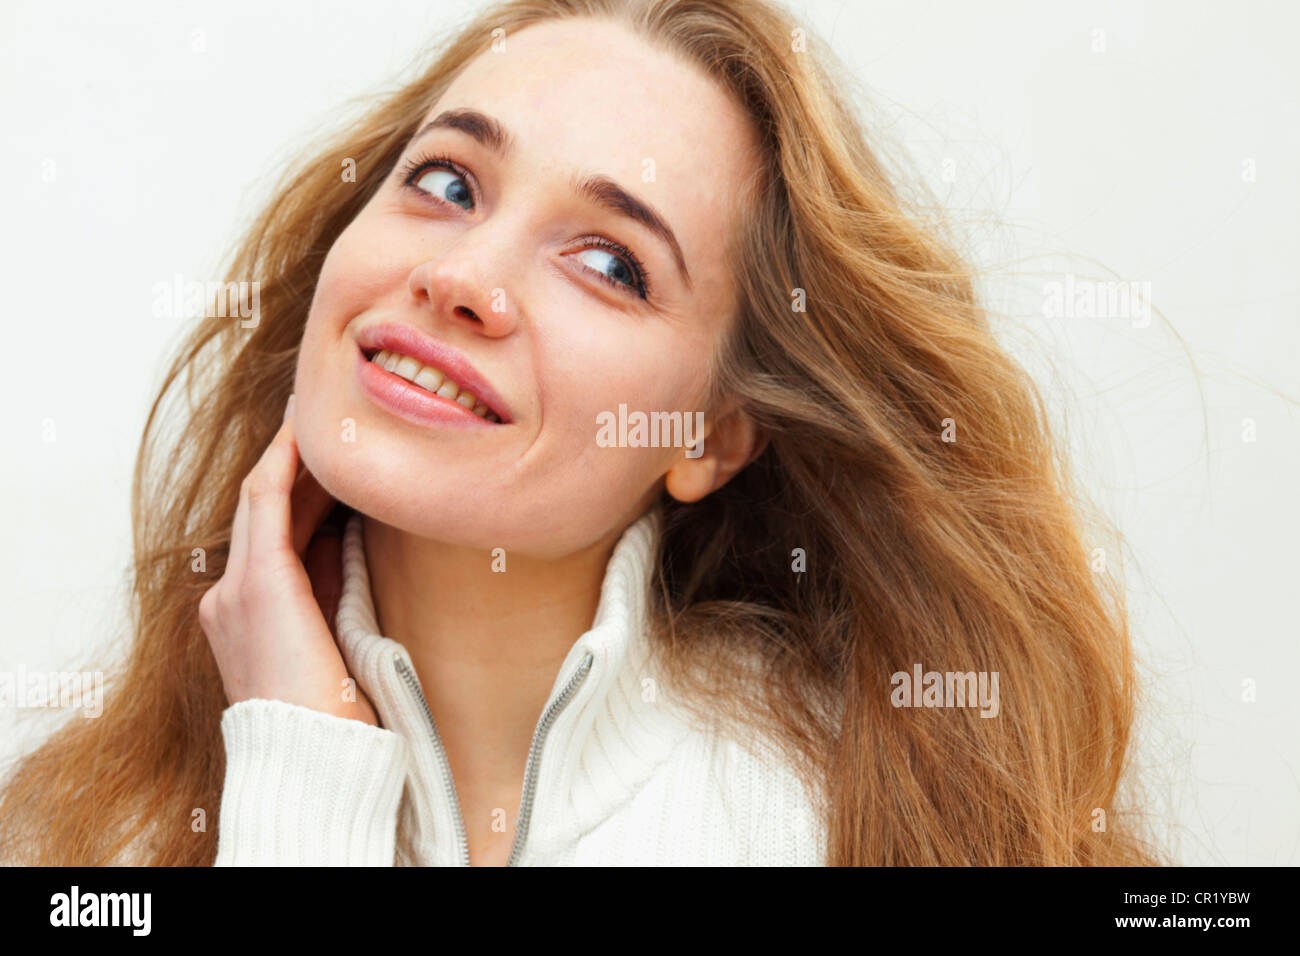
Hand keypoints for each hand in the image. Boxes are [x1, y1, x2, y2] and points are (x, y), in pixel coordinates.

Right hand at [199, 395, 378, 725]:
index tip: (331, 461)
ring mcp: (234, 590)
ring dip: (291, 456)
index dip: (303, 494)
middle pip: (264, 512)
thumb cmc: (333, 712)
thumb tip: (352, 539)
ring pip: (260, 500)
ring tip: (318, 416)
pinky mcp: (255, 583)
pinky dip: (284, 465)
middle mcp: (227, 597)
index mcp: (246, 616)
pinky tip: (304, 434)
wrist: (313, 753)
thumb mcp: (332, 638)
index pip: (274, 538)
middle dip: (297, 467)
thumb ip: (334, 588)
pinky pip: (265, 504)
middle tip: (328, 424)